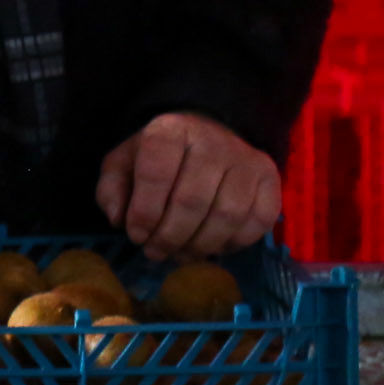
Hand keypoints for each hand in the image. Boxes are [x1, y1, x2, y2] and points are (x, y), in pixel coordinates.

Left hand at [97, 111, 280, 259]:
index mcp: (170, 130)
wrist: (205, 136)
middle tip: (155, 252)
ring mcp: (247, 159)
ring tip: (180, 254)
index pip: (156, 174)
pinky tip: (212, 246)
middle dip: (169, 236)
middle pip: (192, 201)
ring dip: (200, 245)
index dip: (144, 212)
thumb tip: (118, 219)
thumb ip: (112, 189)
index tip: (135, 235)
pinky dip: (234, 243)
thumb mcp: (124, 163)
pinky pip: (258, 222)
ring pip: (227, 216)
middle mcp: (213, 141)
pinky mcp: (271, 179)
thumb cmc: (160, 156)